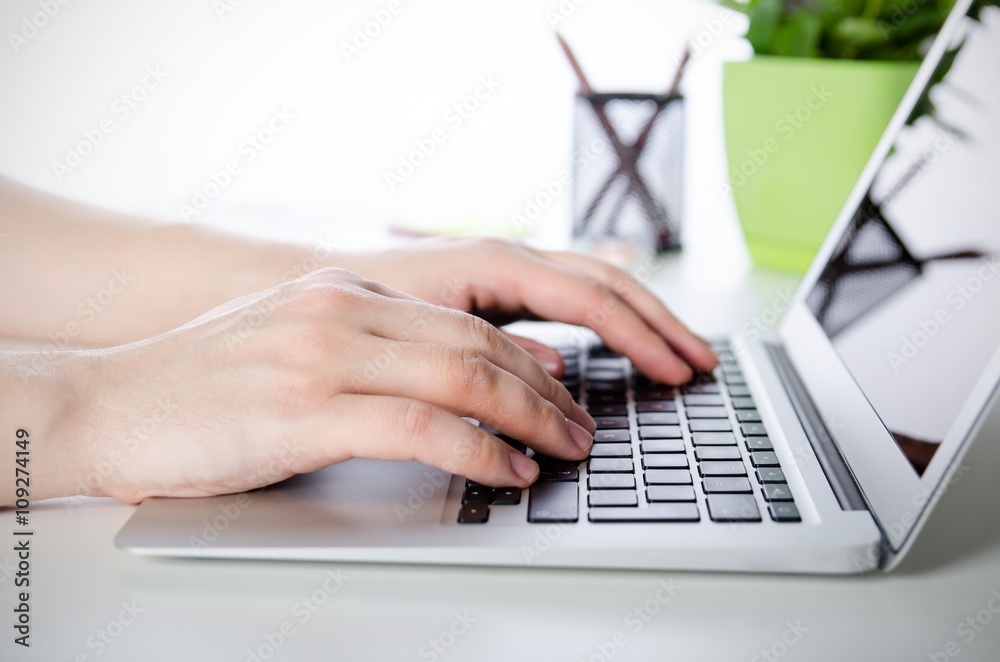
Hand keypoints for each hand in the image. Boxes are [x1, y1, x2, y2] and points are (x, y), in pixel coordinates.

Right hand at [57, 268, 595, 502]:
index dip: (530, 359)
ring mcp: (325, 357)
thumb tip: (454, 377)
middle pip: (479, 345)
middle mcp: (344, 312)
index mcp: (347, 293)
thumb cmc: (206, 385)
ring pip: (462, 376)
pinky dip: (477, 451)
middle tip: (582, 428)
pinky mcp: (305, 410)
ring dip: (529, 419)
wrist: (112, 403)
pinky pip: (420, 426)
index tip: (565, 392)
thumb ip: (374, 349)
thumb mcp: (299, 344)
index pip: (466, 322)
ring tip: (565, 451)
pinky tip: (507, 472)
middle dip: (546, 392)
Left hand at [335, 237, 717, 382]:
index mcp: (495, 263)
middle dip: (659, 325)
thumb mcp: (422, 332)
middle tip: (702, 365)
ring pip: (595, 289)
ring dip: (643, 322)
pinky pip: (571, 301)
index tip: (676, 370)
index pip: (592, 298)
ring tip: (683, 356)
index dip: (641, 336)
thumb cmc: (360, 307)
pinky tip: (626, 349)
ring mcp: (508, 272)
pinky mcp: (500, 291)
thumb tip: (556, 376)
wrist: (308, 288)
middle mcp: (508, 259)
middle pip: (607, 285)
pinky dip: (608, 325)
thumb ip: (488, 352)